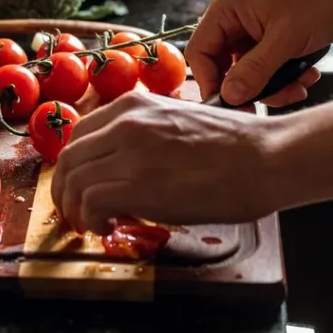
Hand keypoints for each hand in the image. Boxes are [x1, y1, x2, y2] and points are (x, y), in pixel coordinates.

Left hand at [50, 91, 282, 232]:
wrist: (266, 156)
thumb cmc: (236, 144)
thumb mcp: (178, 121)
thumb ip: (146, 133)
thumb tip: (126, 163)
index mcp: (134, 104)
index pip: (79, 134)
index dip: (75, 166)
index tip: (81, 185)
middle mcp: (126, 122)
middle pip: (69, 158)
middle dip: (66, 190)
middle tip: (77, 212)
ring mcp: (131, 152)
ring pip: (73, 181)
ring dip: (75, 209)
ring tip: (92, 225)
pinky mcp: (139, 184)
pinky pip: (90, 202)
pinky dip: (90, 220)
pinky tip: (108, 227)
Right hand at [187, 0, 332, 105]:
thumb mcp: (286, 39)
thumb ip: (255, 70)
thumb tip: (229, 96)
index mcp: (227, 7)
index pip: (200, 51)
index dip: (210, 81)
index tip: (229, 104)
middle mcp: (235, 18)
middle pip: (224, 67)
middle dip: (250, 88)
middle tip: (271, 102)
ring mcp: (253, 30)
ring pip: (248, 73)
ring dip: (273, 86)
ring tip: (299, 86)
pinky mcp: (271, 40)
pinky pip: (266, 70)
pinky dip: (285, 79)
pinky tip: (307, 75)